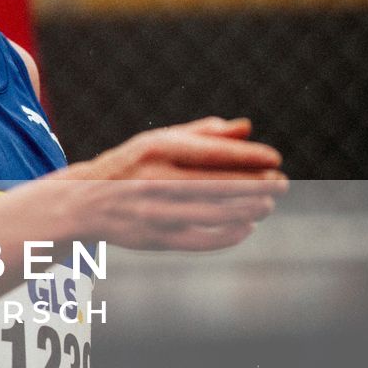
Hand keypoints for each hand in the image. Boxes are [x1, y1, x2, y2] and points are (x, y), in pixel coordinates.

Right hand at [70, 117, 285, 251]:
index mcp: (157, 149)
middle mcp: (155, 180)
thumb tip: (247, 127)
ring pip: (212, 214)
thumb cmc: (133, 165)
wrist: (84, 201)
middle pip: (217, 184)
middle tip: (282, 183)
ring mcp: (154, 212)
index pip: (212, 153)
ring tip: (268, 204)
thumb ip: (204, 133)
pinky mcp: (153, 238)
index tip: (276, 158)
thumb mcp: (160, 141)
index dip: (248, 157)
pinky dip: (226, 235)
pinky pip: (198, 240)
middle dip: (255, 185)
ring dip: (247, 210)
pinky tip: (246, 227)